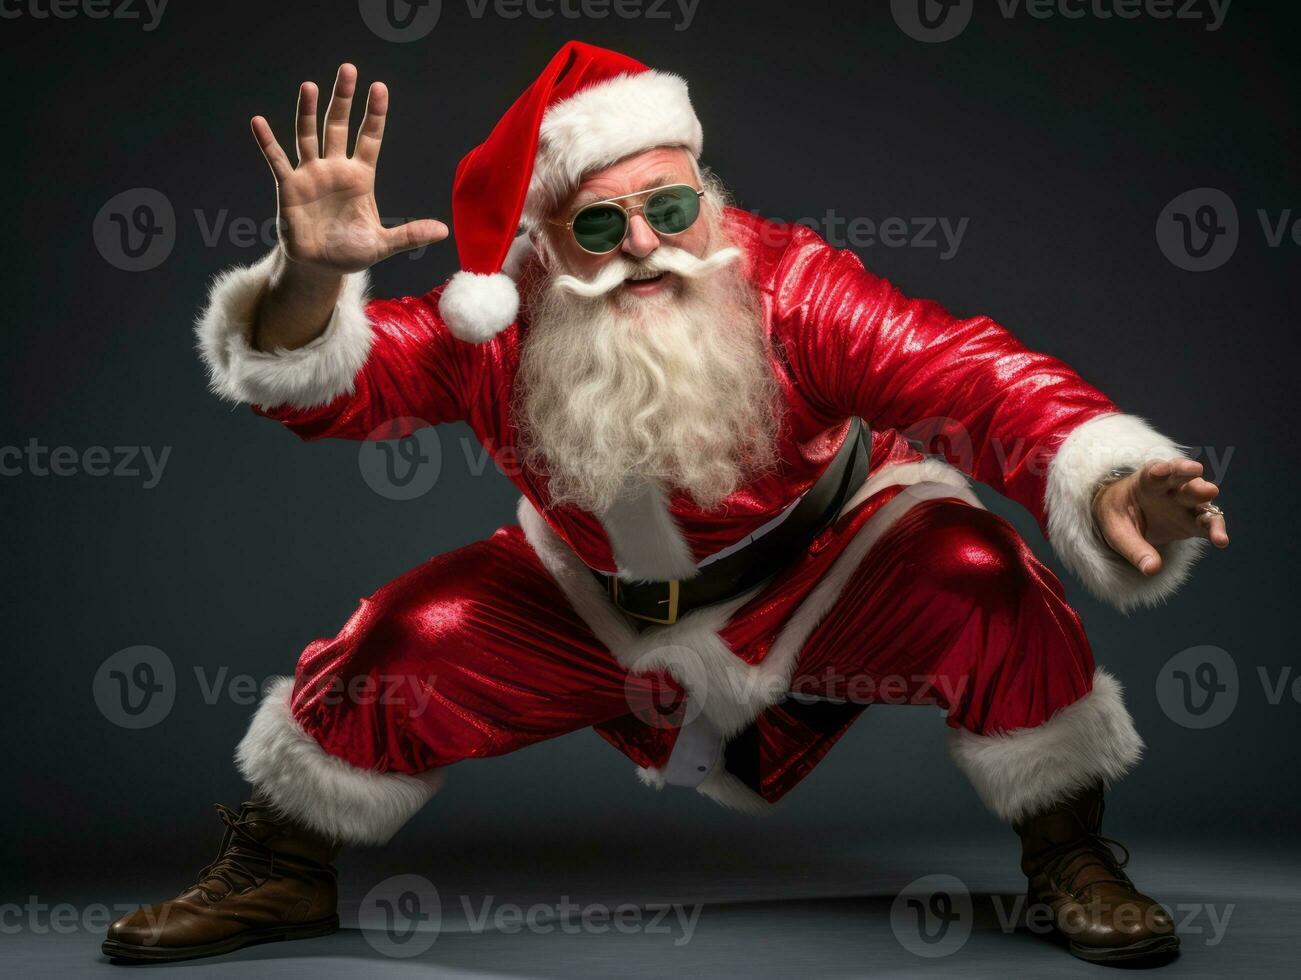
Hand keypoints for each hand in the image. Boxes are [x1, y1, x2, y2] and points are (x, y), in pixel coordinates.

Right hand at [250, 63, 446, 273]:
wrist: (319, 267)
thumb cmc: (350, 251)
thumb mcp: (382, 244)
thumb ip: (410, 235)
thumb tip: (444, 231)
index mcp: (360, 178)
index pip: (370, 138)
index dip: (375, 114)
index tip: (379, 87)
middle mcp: (335, 169)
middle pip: (339, 126)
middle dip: (343, 99)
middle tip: (349, 69)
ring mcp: (311, 175)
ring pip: (309, 136)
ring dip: (307, 112)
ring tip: (310, 86)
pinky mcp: (289, 187)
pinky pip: (276, 160)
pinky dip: (267, 142)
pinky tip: (258, 122)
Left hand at [1092, 458, 1229, 575]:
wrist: (1128, 518)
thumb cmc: (1120, 518)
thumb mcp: (1118, 533)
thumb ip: (1135, 549)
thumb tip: (1152, 569)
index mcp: (1146, 484)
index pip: (1152, 473)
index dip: (1158, 470)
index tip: (1160, 470)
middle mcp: (1170, 490)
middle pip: (1181, 479)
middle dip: (1189, 477)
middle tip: (1197, 477)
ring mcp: (1186, 504)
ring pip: (1200, 498)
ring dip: (1205, 499)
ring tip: (1211, 497)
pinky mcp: (1196, 522)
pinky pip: (1209, 523)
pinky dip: (1215, 529)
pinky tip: (1220, 540)